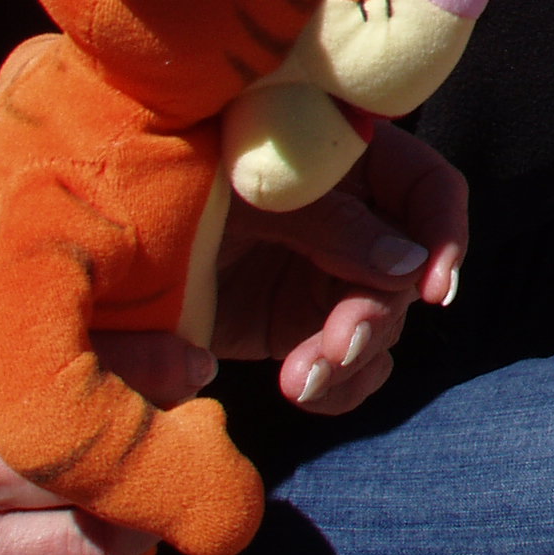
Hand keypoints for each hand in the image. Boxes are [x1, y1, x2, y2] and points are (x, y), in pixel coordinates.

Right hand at [0, 338, 198, 554]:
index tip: (203, 366)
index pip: (62, 376)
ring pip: (93, 541)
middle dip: (167, 449)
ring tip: (182, 505)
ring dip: (153, 524)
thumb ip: (4, 364)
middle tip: (208, 436)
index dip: (146, 365)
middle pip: (93, 459)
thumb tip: (148, 347)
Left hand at [212, 118, 466, 413]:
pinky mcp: (298, 326)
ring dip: (351, 358)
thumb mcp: (259, 193)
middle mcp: (356, 220)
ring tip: (299, 381)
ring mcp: (329, 277)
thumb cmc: (183, 183)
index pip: (430, 192)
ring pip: (381, 326)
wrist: (109, 240)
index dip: (444, 237)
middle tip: (335, 349)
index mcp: (355, 163)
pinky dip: (336, 386)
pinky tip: (305, 391)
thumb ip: (332, 223)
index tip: (432, 291)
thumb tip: (409, 268)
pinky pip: (346, 366)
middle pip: (407, 273)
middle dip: (374, 317)